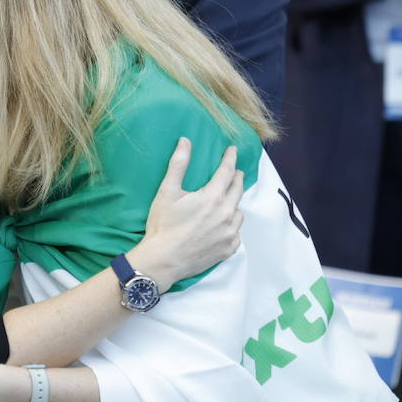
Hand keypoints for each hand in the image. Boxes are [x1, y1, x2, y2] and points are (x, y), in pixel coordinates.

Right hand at [127, 138, 244, 292]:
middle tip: (234, 172)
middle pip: (238, 189)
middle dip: (236, 178)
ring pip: (239, 212)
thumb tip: (185, 141)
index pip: (227, 171)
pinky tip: (223, 225)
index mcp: (213, 197)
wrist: (163, 260)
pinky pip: (236, 232)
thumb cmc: (163, 225)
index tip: (233, 150)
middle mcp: (226, 214)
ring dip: (234, 203)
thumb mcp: (167, 191)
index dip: (230, 158)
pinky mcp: (228, 249)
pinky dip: (231, 225)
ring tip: (226, 201)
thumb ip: (179, 164)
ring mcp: (229, 233)